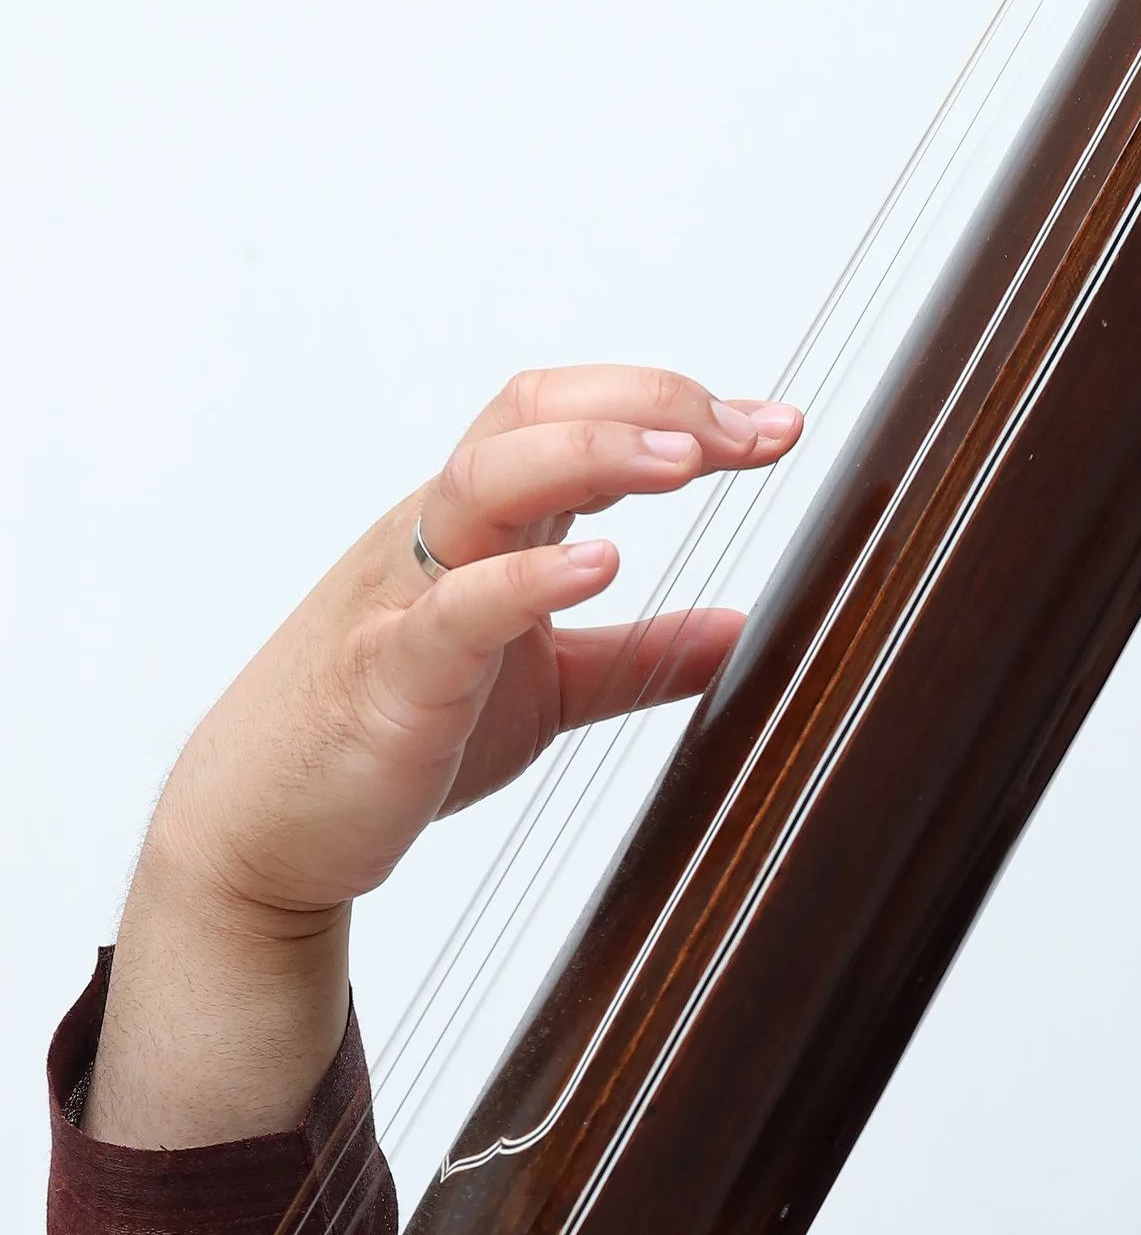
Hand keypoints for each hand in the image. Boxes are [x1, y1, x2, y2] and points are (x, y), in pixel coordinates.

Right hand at [87, 367, 801, 1147]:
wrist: (270, 829)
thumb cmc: (397, 738)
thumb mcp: (549, 690)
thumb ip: (638, 656)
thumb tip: (738, 628)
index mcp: (482, 527)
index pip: (575, 419)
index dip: (677, 408)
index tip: (776, 428)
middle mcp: (440, 536)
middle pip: (532, 414)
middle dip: (653, 405)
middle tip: (758, 432)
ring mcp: (407, 596)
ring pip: (487, 481)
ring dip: (595, 455)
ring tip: (688, 459)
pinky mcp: (389, 677)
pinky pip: (455, 608)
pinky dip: (528, 578)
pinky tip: (601, 564)